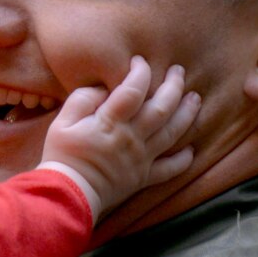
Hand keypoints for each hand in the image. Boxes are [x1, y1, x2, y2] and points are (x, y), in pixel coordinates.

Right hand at [38, 57, 201, 219]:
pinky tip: (191, 148)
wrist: (67, 195)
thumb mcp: (62, 122)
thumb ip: (83, 99)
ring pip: (172, 133)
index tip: (140, 62)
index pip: (133, 90)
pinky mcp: (143, 178)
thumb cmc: (62, 156)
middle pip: (161, 108)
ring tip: (195, 98)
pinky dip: (183, 159)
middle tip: (179, 71)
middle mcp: (132, 138)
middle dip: (173, 86)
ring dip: (187, 114)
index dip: (141, 72)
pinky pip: (170, 169)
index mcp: (110, 123)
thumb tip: (104, 88)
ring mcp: (141, 159)